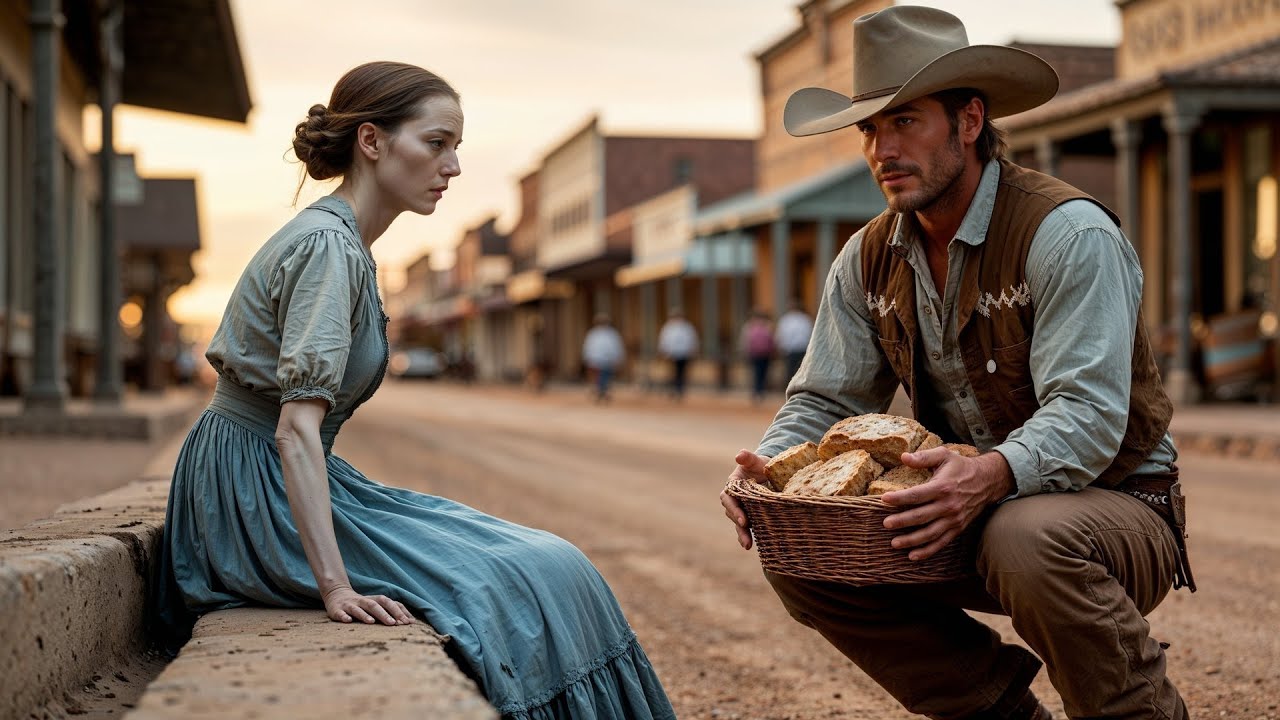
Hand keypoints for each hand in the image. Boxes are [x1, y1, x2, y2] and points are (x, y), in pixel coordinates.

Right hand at [322, 585, 415, 625]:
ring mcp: (350, 605)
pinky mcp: (337, 610)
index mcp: (374, 600)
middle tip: (394, 624)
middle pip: (375, 605)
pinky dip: (344, 616)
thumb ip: (391, 611)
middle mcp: (363, 601)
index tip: (408, 622)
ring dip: (364, 615)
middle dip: (384, 614)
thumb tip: (411, 621)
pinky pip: (340, 613)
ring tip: (372, 622)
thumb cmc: (362, 604)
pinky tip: (348, 620)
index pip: (388, 602)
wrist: (336, 595)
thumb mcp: (376, 605)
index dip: (398, 611)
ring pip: (358, 608)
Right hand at [721, 449, 769, 550]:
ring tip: (748, 545)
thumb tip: (739, 455)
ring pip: (738, 522)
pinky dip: (747, 536)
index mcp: (733, 485)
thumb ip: (749, 458)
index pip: (729, 498)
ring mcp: (742, 508)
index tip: (743, 519)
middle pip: (732, 512)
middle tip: (746, 530)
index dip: (734, 509)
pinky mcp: (750, 515)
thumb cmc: (762, 465)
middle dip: (738, 523)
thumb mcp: (757, 460)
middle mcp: (735, 498)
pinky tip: (750, 546)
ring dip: (742, 533)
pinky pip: (746, 527)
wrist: (770, 472)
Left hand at [878, 447, 1014, 560]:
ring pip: (930, 533)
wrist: (988, 481)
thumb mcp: (944, 455)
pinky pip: (941, 542)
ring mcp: (954, 519)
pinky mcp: (958, 528)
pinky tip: (913, 556)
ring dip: (912, 540)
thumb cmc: (961, 467)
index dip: (899, 498)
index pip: (917, 494)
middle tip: (886, 524)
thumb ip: (924, 457)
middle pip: (921, 516)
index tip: (884, 499)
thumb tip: (903, 457)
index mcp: (943, 487)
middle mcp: (949, 505)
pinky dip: (928, 551)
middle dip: (902, 521)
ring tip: (895, 544)